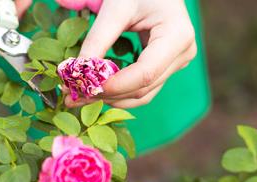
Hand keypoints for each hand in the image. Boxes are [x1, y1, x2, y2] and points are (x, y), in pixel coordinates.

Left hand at [68, 0, 197, 107]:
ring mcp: (177, 62)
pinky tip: (96, 90)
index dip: (115, 85)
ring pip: (144, 94)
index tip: (85, 87)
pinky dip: (120, 91)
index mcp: (177, 35)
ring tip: (80, 96)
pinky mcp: (167, 66)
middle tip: (73, 95)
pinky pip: (144, 87)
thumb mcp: (116, 8)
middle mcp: (183, 53)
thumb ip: (98, 39)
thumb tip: (77, 70)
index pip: (145, 73)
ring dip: (112, 98)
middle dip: (108, 94)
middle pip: (144, 87)